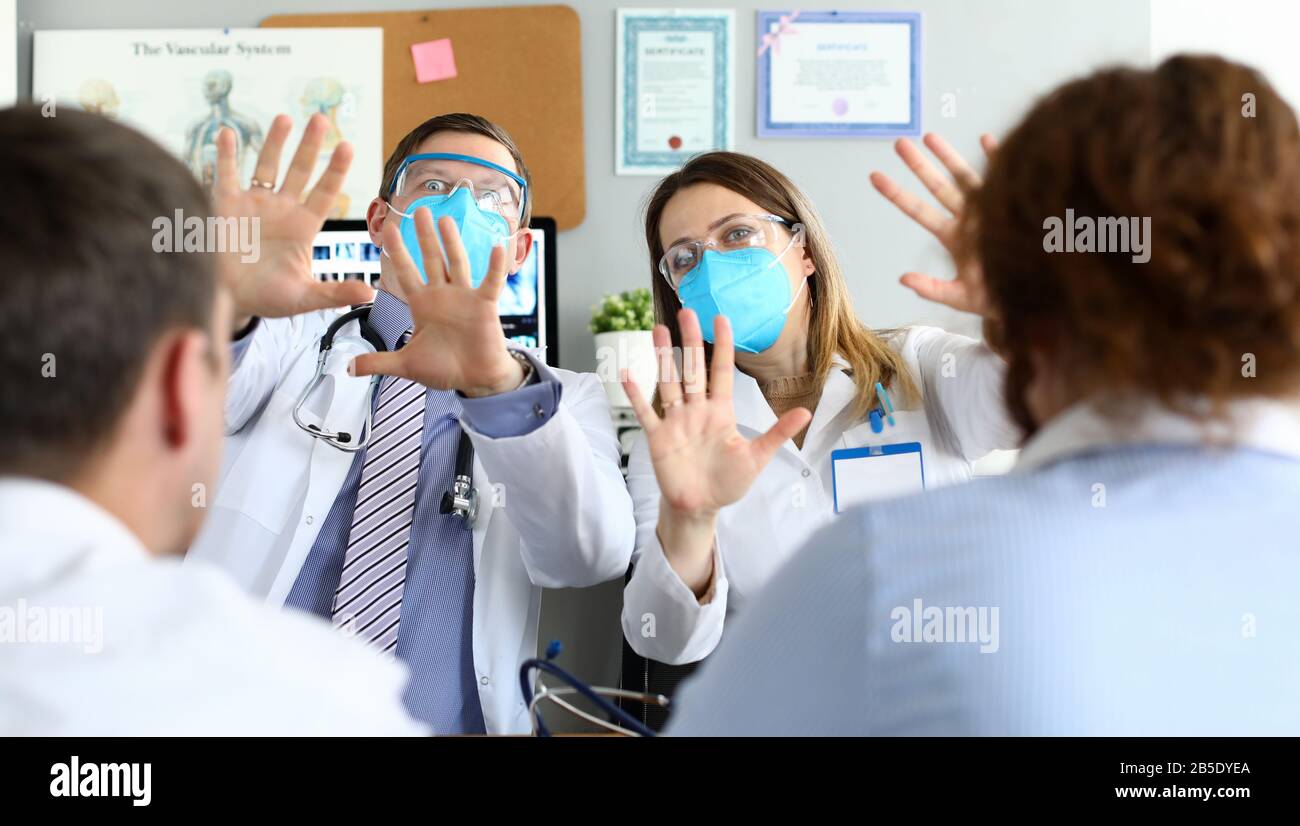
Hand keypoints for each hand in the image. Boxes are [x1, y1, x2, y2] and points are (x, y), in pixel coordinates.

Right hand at [214, 114, 373, 330]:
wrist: (227, 301)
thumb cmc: (267, 298)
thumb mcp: (304, 297)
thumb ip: (334, 292)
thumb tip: (370, 294)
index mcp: (302, 226)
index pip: (324, 193)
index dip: (335, 170)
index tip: (348, 147)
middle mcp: (281, 209)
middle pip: (299, 171)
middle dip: (310, 146)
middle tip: (321, 119)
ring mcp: (253, 204)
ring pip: (266, 166)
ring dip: (274, 142)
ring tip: (285, 118)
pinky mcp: (224, 206)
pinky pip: (225, 175)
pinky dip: (226, 155)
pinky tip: (228, 134)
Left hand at [349, 210, 523, 396]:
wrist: (475, 379)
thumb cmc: (445, 368)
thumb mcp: (406, 364)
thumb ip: (378, 362)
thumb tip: (348, 368)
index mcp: (422, 304)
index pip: (405, 272)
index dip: (396, 251)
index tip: (388, 229)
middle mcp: (442, 295)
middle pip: (431, 259)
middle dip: (424, 235)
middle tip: (419, 208)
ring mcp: (465, 297)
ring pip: (457, 264)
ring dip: (452, 243)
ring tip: (445, 220)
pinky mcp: (485, 305)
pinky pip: (491, 282)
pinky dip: (495, 267)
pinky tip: (496, 248)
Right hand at [624, 310, 810, 518]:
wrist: (700, 507)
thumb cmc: (728, 482)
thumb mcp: (756, 458)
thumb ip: (777, 433)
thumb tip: (805, 412)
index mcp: (720, 412)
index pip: (722, 371)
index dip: (722, 345)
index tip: (721, 319)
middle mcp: (697, 410)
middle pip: (692, 369)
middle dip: (689, 341)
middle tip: (687, 312)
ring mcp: (676, 421)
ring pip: (668, 382)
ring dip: (662, 357)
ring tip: (656, 329)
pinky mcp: (658, 438)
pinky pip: (646, 412)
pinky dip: (637, 395)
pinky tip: (629, 373)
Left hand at [870, 132, 997, 316]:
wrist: (1029, 297)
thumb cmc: (993, 300)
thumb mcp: (960, 296)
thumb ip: (932, 288)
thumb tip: (903, 279)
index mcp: (951, 237)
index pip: (918, 211)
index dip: (897, 194)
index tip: (874, 176)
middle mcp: (966, 218)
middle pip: (937, 187)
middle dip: (918, 165)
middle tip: (899, 143)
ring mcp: (988, 209)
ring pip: (964, 177)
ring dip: (948, 156)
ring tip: (929, 136)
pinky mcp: (1012, 204)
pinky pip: (1001, 176)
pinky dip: (994, 158)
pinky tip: (985, 139)